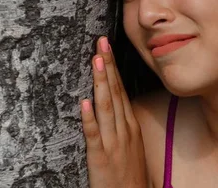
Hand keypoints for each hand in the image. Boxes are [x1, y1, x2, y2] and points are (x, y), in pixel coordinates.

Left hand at [81, 37, 146, 187]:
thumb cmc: (132, 173)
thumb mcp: (133, 143)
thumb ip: (124, 123)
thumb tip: (117, 104)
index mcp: (130, 125)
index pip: (121, 89)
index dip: (113, 68)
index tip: (107, 48)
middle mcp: (124, 129)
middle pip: (114, 92)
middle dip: (108, 66)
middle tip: (101, 43)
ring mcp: (113, 143)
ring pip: (106, 107)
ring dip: (101, 83)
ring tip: (97, 61)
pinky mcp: (100, 158)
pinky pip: (93, 135)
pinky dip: (89, 118)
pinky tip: (84, 103)